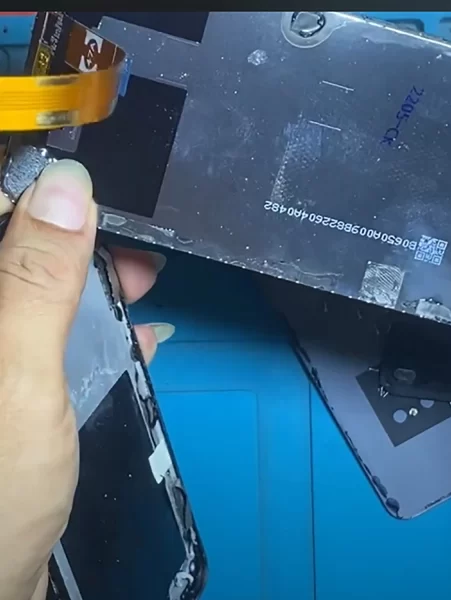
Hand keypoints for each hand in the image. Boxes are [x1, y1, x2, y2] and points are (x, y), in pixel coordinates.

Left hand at [0, 160, 171, 598]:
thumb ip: (35, 278)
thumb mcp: (17, 372)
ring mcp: (0, 359)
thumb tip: (66, 183)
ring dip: (95, 285)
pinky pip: (53, 339)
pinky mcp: (13, 391)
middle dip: (75, 242)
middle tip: (134, 242)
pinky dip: (96, 330)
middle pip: (16, 256)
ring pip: (39, 296)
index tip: (87, 185)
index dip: (29, 191)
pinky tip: (143, 335)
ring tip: (150, 281)